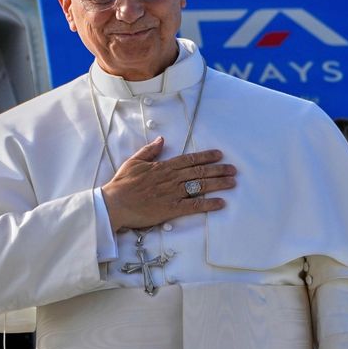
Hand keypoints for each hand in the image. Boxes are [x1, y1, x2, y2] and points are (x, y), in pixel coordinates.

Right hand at [102, 136, 235, 231]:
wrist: (114, 203)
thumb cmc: (122, 183)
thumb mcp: (134, 161)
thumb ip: (149, 151)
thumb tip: (161, 139)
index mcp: (163, 166)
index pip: (189, 159)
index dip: (206, 156)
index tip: (219, 155)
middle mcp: (171, 178)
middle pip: (200, 171)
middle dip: (218, 169)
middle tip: (233, 169)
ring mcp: (173, 193)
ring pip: (200, 185)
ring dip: (218, 184)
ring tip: (232, 183)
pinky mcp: (171, 209)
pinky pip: (194, 205)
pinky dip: (209, 204)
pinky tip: (221, 203)